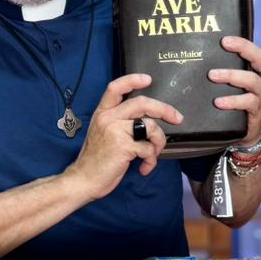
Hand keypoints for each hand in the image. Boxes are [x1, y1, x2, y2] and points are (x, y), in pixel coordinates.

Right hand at [67, 73, 182, 201]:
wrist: (84, 180)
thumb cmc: (96, 160)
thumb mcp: (102, 133)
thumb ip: (119, 122)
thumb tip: (147, 120)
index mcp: (102, 113)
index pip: (115, 87)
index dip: (133, 80)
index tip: (148, 79)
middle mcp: (108, 118)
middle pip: (142, 103)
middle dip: (164, 109)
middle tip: (177, 118)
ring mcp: (115, 131)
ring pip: (151, 126)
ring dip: (159, 142)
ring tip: (153, 154)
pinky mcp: (124, 146)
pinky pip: (149, 148)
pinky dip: (151, 160)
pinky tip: (144, 167)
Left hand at [208, 37, 260, 147]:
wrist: (248, 130)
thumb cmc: (239, 100)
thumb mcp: (237, 84)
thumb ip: (228, 70)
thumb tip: (199, 57)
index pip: (256, 51)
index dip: (243, 44)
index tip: (225, 40)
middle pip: (260, 60)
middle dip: (243, 50)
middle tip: (224, 45)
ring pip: (252, 80)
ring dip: (231, 75)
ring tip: (212, 75)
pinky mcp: (258, 111)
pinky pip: (248, 102)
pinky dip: (232, 100)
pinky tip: (218, 102)